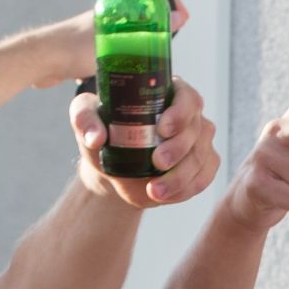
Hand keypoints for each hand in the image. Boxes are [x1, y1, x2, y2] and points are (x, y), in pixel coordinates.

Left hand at [32, 0, 188, 88]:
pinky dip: (124, 68)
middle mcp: (109, 23)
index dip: (166, 7)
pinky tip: (131, 81)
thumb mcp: (119, 41)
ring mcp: (98, 39)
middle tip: (169, 52)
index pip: (148, 3)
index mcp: (116, 12)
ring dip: (140, 54)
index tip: (181, 18)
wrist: (43, 61)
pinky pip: (114, 59)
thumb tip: (181, 17)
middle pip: (141, 25)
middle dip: (156, 36)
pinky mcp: (88, 57)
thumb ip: (149, 31)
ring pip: (128, 44)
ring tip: (155, 69)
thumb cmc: (75, 48)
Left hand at [72, 72, 218, 208]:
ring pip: (201, 158)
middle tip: (157, 162)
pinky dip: (185, 189)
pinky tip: (164, 195)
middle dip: (179, 148)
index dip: (180, 112)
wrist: (113, 167)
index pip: (187, 97)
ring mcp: (199, 141)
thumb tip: (96, 137)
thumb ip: (85, 118)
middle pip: (197, 129)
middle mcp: (190, 116)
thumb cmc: (104, 132)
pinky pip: (203, 178)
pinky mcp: (202, 165)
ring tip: (153, 191)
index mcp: (168, 93)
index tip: (163, 128)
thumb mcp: (86, 117)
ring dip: (180, 177)